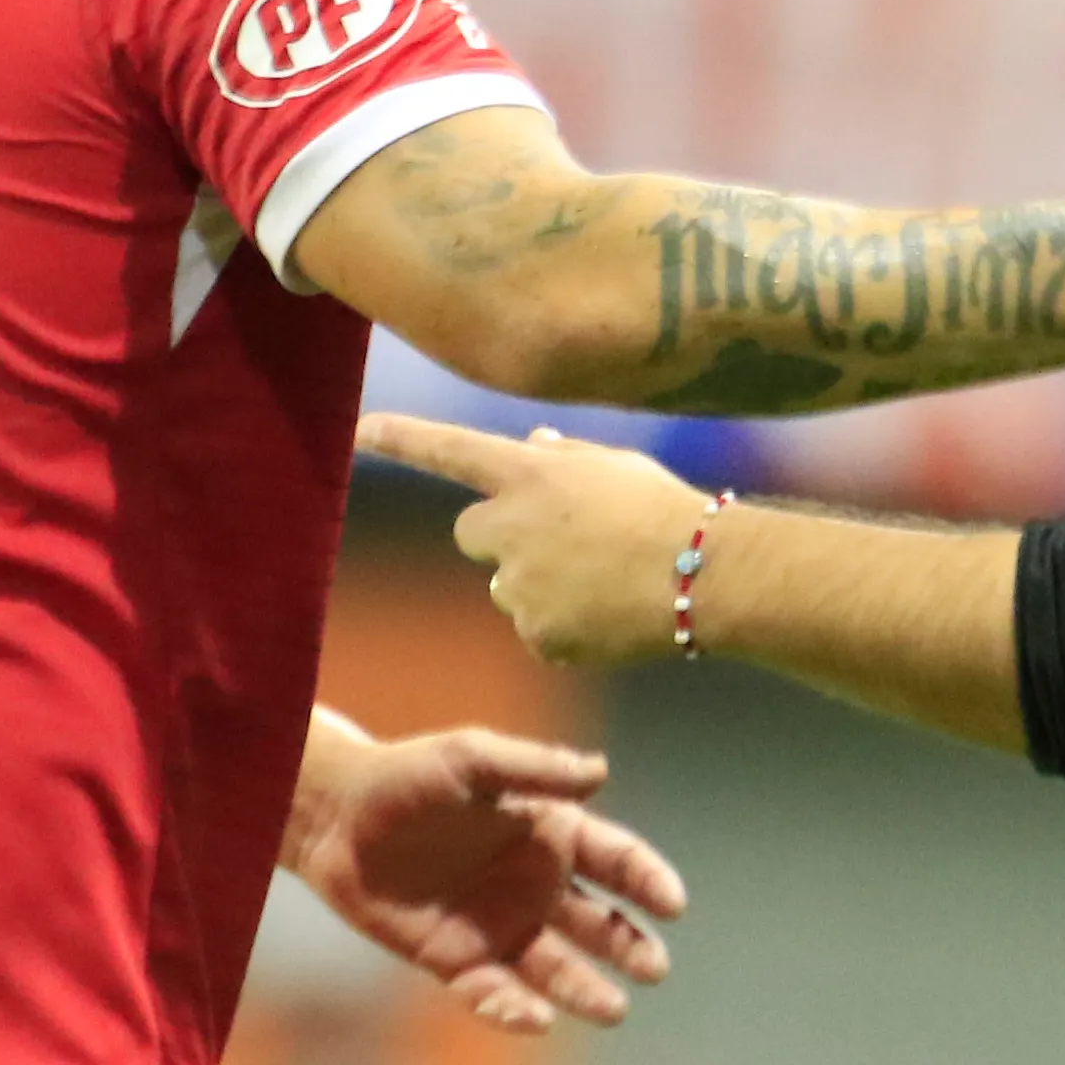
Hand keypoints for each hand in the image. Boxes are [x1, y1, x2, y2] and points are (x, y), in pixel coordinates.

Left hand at [288, 723, 687, 1034]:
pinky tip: (536, 1019)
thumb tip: (600, 772)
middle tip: (654, 968)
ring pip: (555, 967)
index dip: (646, 879)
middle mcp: (532, 884)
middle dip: (628, 945)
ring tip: (613, 1010)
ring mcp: (495, 926)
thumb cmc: (406, 775)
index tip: (673, 904)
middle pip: (598, 922)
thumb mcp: (471, 759)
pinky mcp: (453, 959)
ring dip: (586, 989)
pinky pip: (491, 992)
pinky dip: (514, 1009)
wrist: (334, 816)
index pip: (613, 859)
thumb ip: (533, 768)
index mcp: (547, 832)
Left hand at [356, 415, 706, 667]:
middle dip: (501, 538)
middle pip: (470, 532)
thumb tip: (535, 443)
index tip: (361, 430)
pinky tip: (609, 614)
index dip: (401, 439)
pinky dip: (565, 626)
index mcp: (528, 473)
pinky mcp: (535, 634)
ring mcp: (517, 585)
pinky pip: (536, 629)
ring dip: (540, 584)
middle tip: (561, 542)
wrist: (702, 577)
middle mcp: (508, 526)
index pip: (448, 449)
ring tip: (605, 579)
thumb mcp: (615, 466)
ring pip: (508, 586)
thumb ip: (563, 457)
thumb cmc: (666, 511)